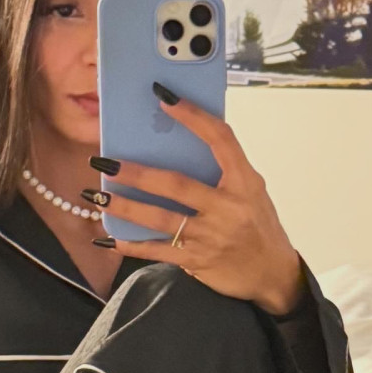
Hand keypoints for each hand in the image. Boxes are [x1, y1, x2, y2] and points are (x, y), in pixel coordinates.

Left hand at [88, 81, 304, 313]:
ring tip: (97, 197)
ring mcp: (212, 236)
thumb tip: (180, 144)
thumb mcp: (252, 192)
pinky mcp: (199, 260)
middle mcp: (228, 208)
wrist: (274, 275)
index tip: (163, 97)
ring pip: (160, 219)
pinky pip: (158, 251)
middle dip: (136, 173)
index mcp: (245, 182)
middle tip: (105, 162)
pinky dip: (132, 246)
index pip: (220, 139)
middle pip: (176, 184)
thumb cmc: (259, 227)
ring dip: (124, 208)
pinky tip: (109, 239)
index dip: (193, 116)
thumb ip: (225, 170)